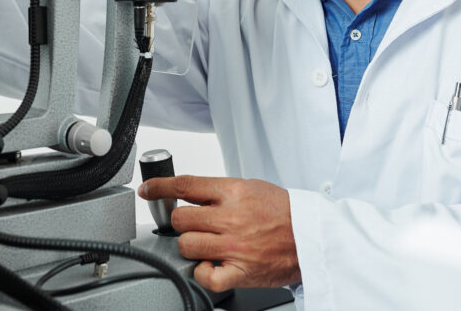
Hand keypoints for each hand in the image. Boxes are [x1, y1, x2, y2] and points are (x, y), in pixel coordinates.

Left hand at [138, 175, 300, 291]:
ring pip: (187, 245)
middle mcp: (231, 218)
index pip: (184, 185)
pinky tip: (212, 265)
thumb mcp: (251, 187)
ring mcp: (234, 246)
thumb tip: (189, 194)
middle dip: (181, 222)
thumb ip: (219, 191)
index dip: (159, 187)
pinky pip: (205, 276)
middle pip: (180, 218)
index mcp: (233, 192)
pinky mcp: (240, 272)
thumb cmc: (284, 212)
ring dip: (191, 246)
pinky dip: (203, 272)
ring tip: (207, 244)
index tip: (148, 190)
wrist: (312, 236)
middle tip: (193, 225)